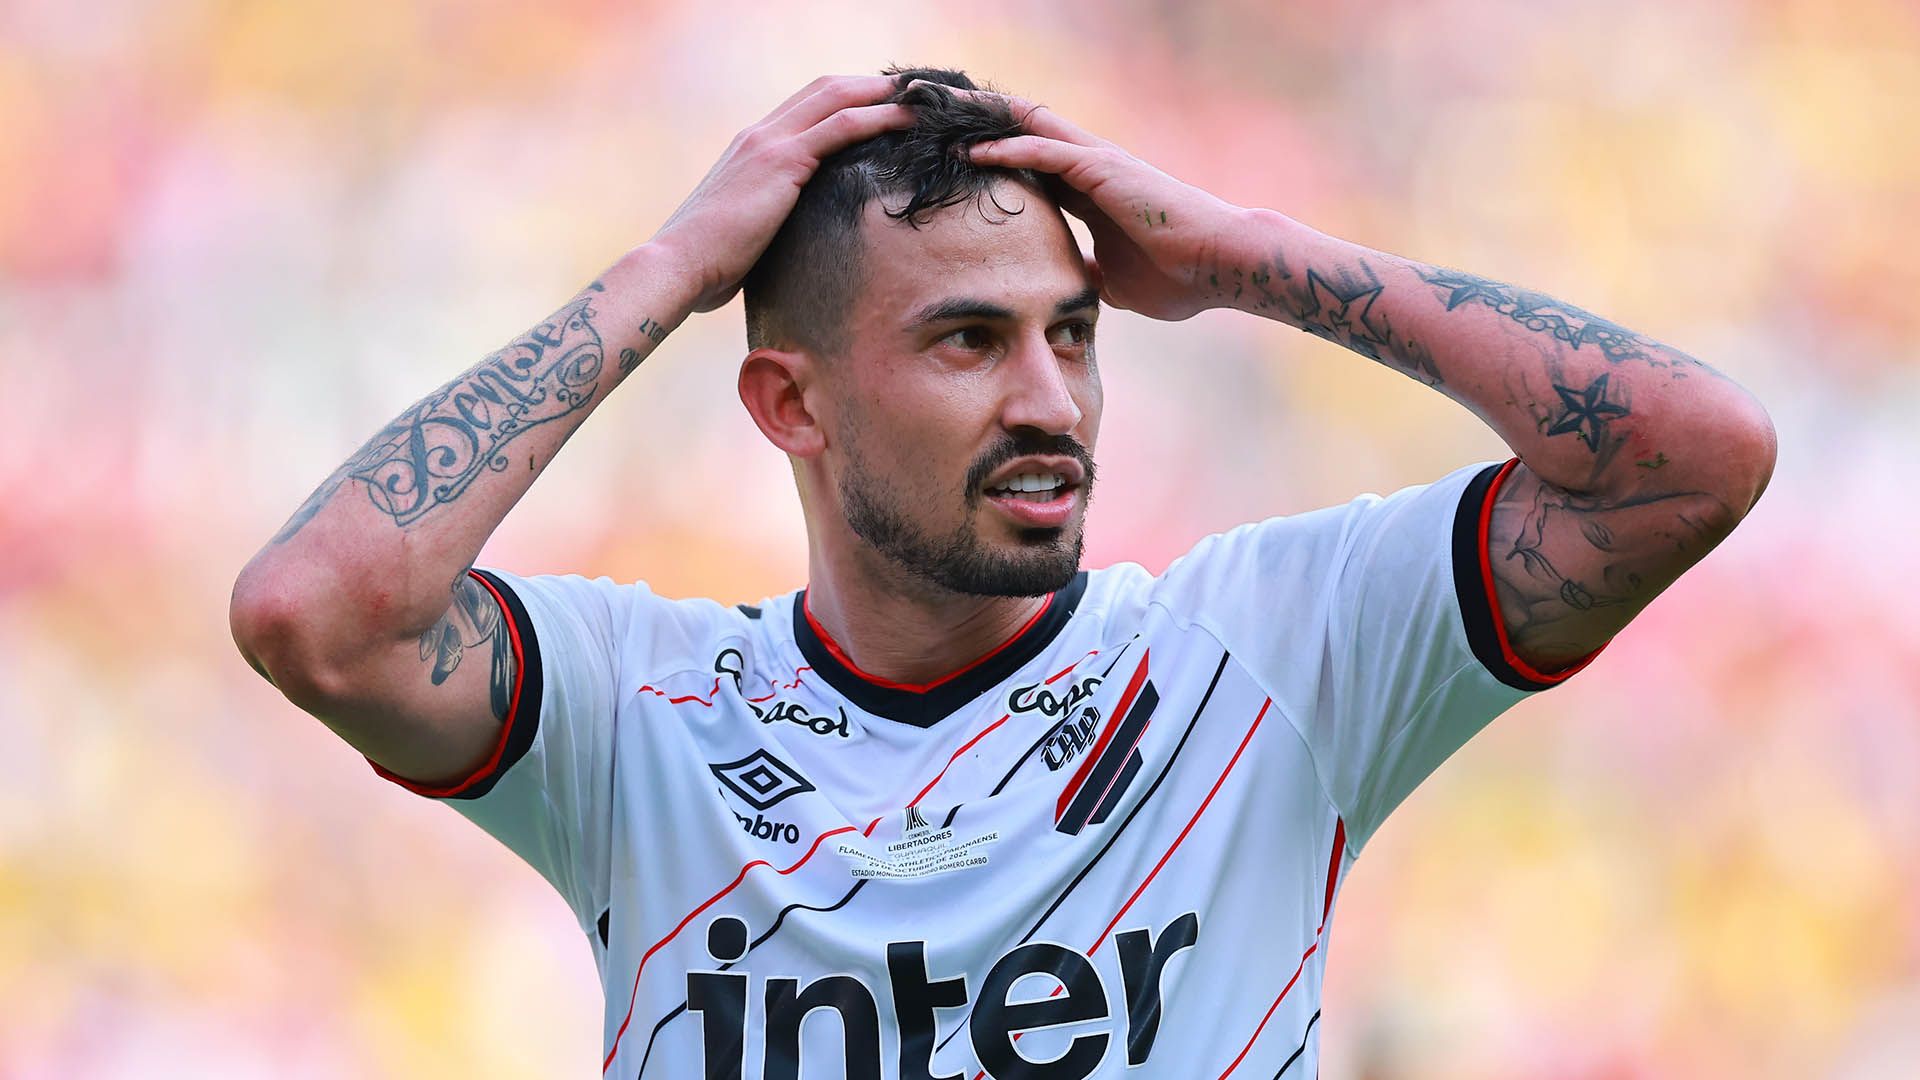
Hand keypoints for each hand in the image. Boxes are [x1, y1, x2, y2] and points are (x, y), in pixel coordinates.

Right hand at [649, 76, 914, 312]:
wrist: (678, 266)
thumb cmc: (706, 266)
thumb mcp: (745, 236)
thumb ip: (769, 224)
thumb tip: (791, 247)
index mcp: (750, 148)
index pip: (805, 107)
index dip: (846, 100)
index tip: (882, 106)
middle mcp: (760, 135)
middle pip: (826, 89)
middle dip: (871, 85)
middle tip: (914, 92)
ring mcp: (769, 143)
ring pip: (837, 97)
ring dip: (883, 93)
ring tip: (923, 97)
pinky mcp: (782, 161)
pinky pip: (840, 126)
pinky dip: (878, 117)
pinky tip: (908, 119)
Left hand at [955, 88, 1252, 320]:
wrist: (1221, 266)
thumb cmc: (1179, 277)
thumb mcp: (1114, 282)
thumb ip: (1085, 275)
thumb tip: (1063, 294)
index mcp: (1083, 189)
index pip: (1020, 160)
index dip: (979, 152)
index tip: (937, 151)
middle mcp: (1084, 165)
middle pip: (1014, 129)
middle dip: (966, 118)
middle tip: (918, 111)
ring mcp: (1094, 162)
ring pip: (1024, 127)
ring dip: (976, 120)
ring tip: (929, 114)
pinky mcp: (1105, 170)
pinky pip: (1047, 153)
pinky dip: (1008, 150)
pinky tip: (971, 150)